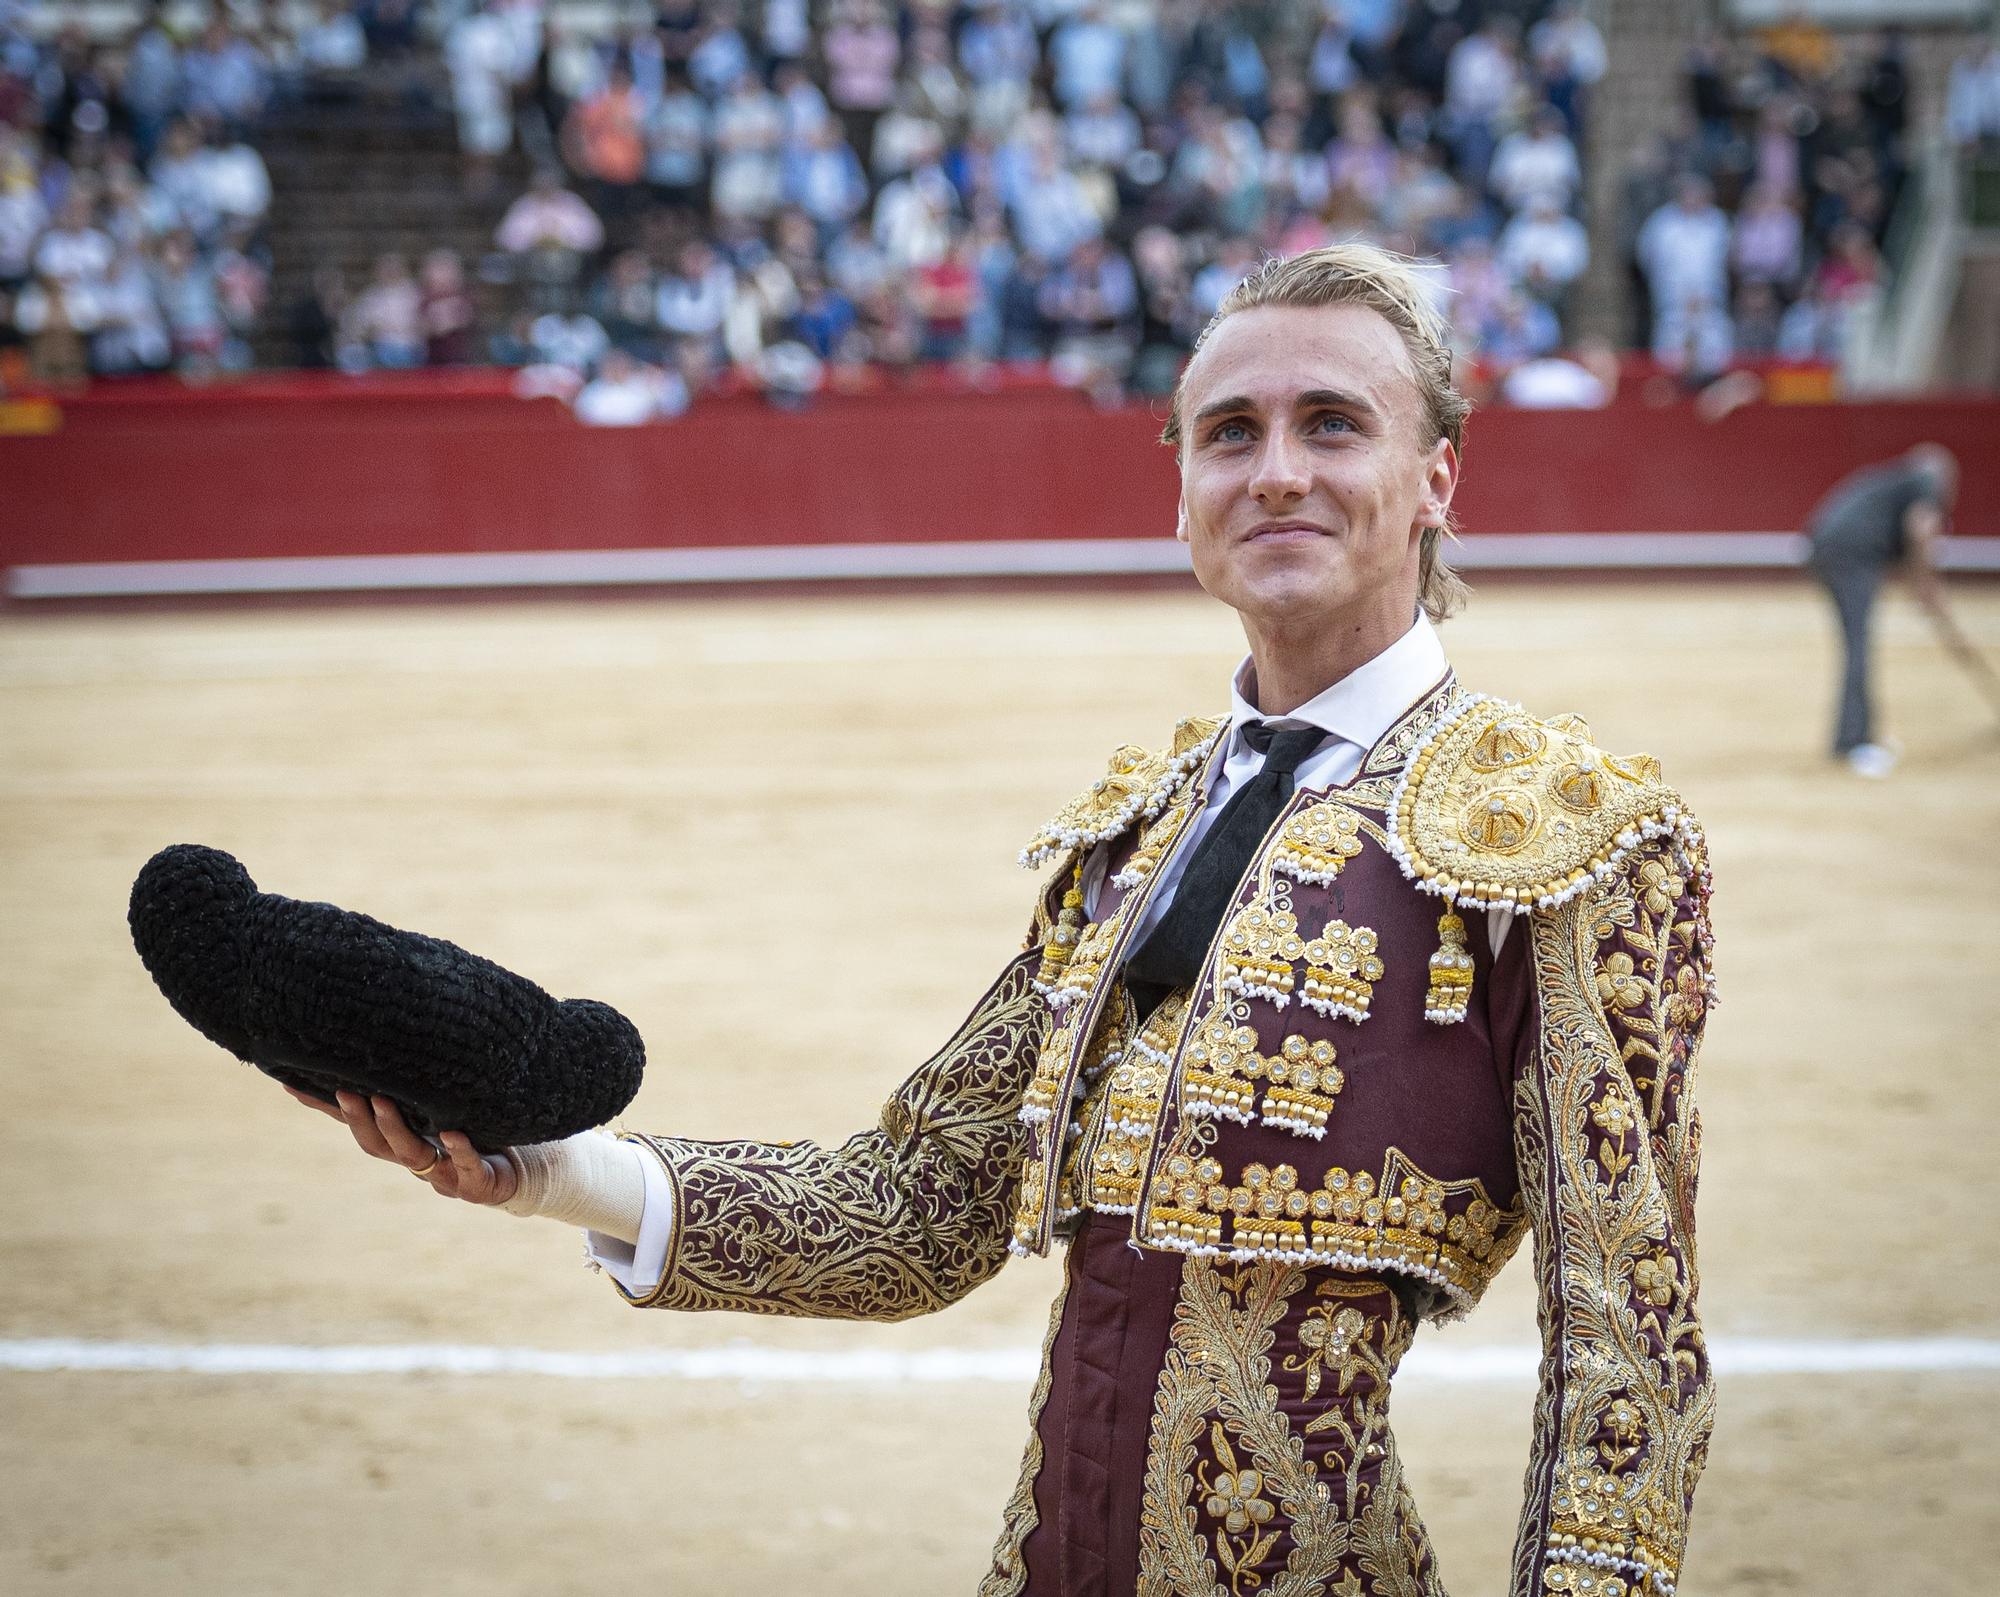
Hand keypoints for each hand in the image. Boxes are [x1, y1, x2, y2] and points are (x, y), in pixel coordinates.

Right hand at [285, 1086, 519, 1204]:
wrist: (512, 1174)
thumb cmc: (469, 1136)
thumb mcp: (437, 1109)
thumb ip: (411, 1088)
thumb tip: (382, 1049)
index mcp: (401, 1141)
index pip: (356, 1124)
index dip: (326, 1109)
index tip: (294, 1087)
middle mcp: (416, 1160)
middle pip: (375, 1144)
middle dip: (359, 1117)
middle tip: (347, 1089)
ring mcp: (444, 1174)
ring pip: (411, 1155)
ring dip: (395, 1128)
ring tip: (385, 1101)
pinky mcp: (475, 1183)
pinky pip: (466, 1167)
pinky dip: (459, 1150)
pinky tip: (452, 1133)